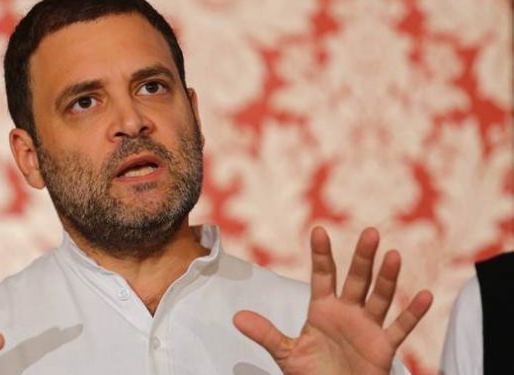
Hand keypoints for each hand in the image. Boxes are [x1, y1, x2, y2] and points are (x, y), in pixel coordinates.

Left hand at [234, 227, 431, 374]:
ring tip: (393, 255)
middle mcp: (347, 313)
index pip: (322, 276)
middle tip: (370, 233)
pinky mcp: (383, 347)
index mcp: (322, 310)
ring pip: (380, 297)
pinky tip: (424, 295)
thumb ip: (266, 334)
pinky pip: (400, 328)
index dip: (321, 255)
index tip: (319, 230)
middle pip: (357, 280)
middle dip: (362, 258)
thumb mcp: (287, 354)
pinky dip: (413, 314)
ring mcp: (367, 328)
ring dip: (388, 278)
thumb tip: (237, 318)